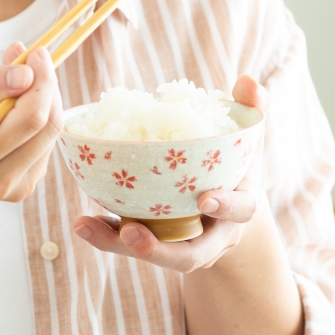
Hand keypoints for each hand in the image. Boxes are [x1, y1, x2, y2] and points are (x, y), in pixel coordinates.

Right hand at [0, 43, 63, 203]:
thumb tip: (25, 75)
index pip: (28, 119)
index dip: (41, 81)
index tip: (36, 53)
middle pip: (46, 125)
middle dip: (46, 85)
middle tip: (35, 57)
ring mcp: (15, 187)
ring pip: (52, 132)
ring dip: (46, 98)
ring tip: (22, 80)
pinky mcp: (26, 185)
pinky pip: (47, 143)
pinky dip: (41, 116)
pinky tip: (19, 107)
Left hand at [70, 75, 268, 272]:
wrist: (227, 211)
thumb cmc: (235, 168)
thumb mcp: (248, 140)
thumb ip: (252, 108)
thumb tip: (248, 79)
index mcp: (238, 208)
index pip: (239, 211)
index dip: (225, 207)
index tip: (206, 199)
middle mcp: (211, 237)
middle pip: (188, 255)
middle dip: (159, 249)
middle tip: (131, 233)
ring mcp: (181, 245)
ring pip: (153, 254)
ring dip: (118, 245)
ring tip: (86, 226)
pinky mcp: (155, 244)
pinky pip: (130, 245)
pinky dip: (106, 235)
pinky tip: (82, 223)